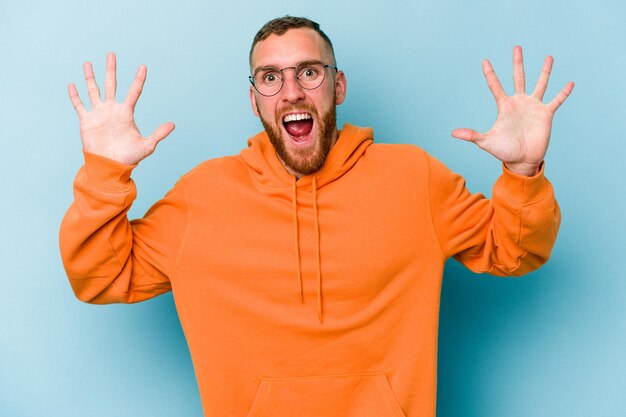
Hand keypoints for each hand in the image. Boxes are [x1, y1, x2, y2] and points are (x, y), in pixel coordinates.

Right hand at [68, 53, 174, 164]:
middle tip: (111, 54)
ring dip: (90, 78)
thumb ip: (159, 134)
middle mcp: (112, 109)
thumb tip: (173, 125)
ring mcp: (99, 114)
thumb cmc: (129, 157)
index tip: (143, 67)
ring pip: (93, 91)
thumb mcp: (147, 145)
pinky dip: (75, 96)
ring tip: (88, 63)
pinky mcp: (87, 121)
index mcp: (126, 113)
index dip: (138, 80)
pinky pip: (79, 105)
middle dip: (111, 70)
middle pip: (111, 85)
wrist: (110, 166)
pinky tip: (72, 85)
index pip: (134, 92)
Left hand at [451, 46, 573, 175]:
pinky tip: (570, 83)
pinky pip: (556, 100)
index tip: (484, 61)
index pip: (495, 86)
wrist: (522, 160)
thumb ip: (471, 135)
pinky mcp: (546, 114)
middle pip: (518, 77)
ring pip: (540, 84)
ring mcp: (533, 107)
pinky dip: (563, 93)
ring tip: (548, 57)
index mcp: (504, 106)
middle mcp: (519, 102)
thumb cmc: (504, 151)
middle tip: (516, 47)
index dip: (490, 74)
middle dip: (517, 63)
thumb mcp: (486, 142)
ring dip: (544, 71)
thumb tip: (453, 133)